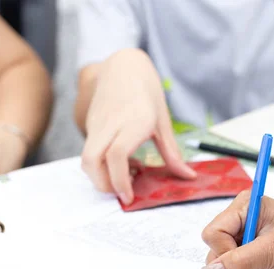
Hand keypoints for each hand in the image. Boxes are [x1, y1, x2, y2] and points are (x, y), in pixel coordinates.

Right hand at [81, 49, 195, 204]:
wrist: (123, 66)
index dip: (120, 180)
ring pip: (86, 158)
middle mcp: (111, 123)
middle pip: (92, 160)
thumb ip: (172, 153)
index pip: (117, 155)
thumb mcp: (163, 121)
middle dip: (103, 184)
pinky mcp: (90, 125)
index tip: (129, 197)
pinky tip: (119, 163)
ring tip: (123, 178)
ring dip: (99, 177)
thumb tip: (188, 177)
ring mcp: (97, 124)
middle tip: (121, 194)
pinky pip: (89, 152)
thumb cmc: (146, 91)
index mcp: (134, 121)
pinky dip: (100, 166)